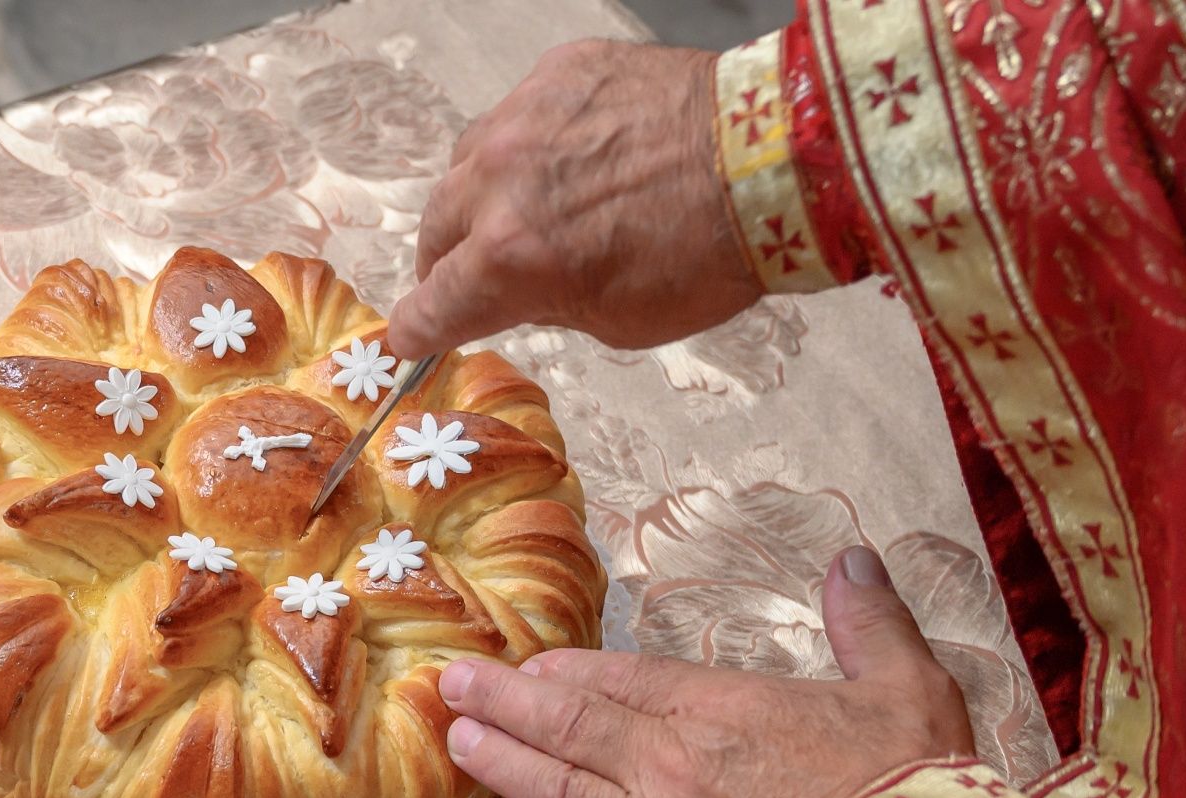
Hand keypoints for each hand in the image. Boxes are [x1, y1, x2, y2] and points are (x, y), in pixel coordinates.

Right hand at [388, 39, 762, 355]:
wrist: (771, 159)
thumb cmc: (706, 256)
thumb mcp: (617, 322)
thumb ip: (547, 304)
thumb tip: (519, 293)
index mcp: (510, 259)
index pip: (431, 305)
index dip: (420, 329)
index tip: (414, 337)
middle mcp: (500, 182)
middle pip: (436, 229)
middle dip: (448, 263)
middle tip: (472, 277)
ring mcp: (525, 117)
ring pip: (468, 164)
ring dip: (483, 197)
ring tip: (523, 211)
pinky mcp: (559, 73)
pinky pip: (520, 115)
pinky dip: (533, 146)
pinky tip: (574, 160)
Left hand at [440, 547, 976, 797]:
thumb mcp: (910, 691)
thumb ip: (871, 624)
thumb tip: (854, 559)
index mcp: (724, 712)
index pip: (623, 683)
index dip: (568, 674)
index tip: (527, 666)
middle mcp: (671, 772)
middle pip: (570, 729)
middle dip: (505, 704)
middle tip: (451, 686)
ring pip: (558, 795)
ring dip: (504, 766)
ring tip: (459, 742)